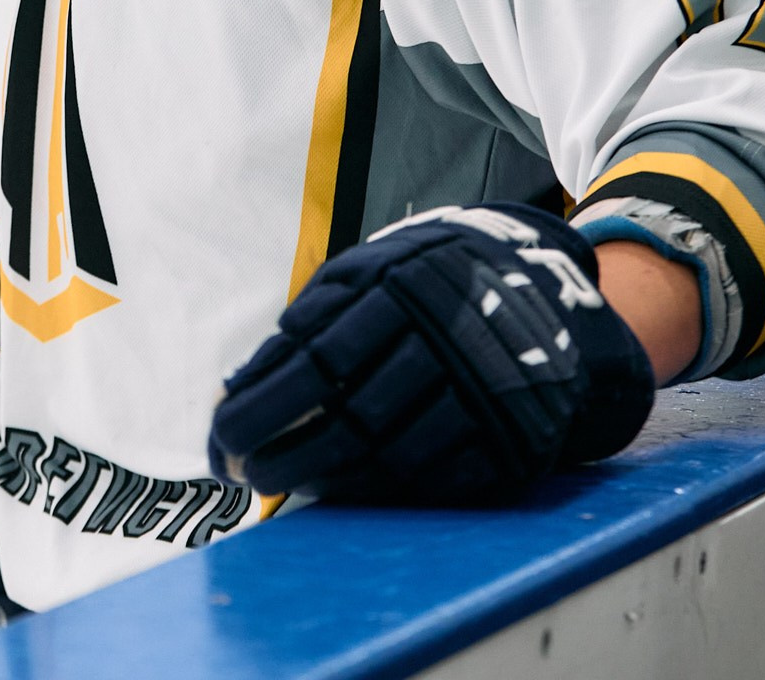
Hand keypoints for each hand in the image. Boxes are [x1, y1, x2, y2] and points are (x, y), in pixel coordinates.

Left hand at [208, 204, 654, 505]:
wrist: (544, 290)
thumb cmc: (428, 281)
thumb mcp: (369, 273)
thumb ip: (305, 324)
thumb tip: (235, 391)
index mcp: (398, 290)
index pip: (309, 364)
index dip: (257, 410)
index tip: (220, 441)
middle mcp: (442, 342)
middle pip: (344, 419)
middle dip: (281, 455)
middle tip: (244, 473)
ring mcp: (482, 396)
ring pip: (386, 458)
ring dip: (323, 480)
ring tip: (285, 484)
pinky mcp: (510, 439)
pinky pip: (433, 480)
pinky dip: (380, 492)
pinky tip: (344, 490)